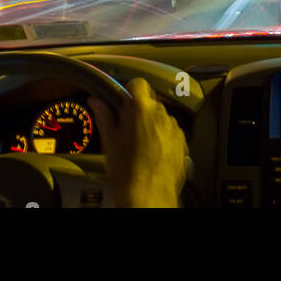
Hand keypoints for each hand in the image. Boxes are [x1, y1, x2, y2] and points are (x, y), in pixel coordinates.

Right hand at [88, 78, 187, 207]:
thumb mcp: (109, 142)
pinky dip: (162, 138)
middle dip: (138, 112)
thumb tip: (97, 102)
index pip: (138, 84)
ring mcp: (174, 129)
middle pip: (149, 102)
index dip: (128, 91)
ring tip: (139, 146)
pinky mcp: (183, 142)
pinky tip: (151, 153)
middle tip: (126, 129)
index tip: (122, 102)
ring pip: (161, 118)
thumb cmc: (128, 172)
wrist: (149, 196)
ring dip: (151, 125)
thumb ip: (104, 116)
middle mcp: (162, 115)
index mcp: (141, 110)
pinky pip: (171, 132)